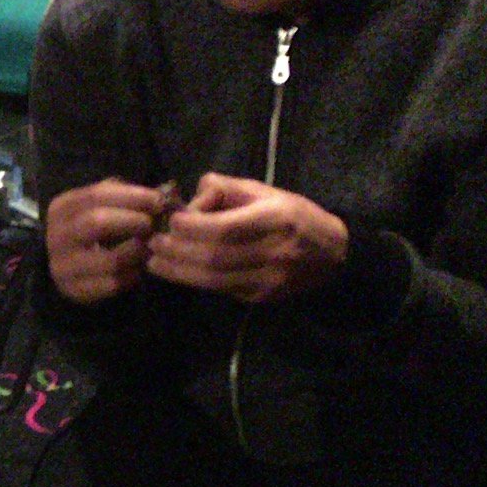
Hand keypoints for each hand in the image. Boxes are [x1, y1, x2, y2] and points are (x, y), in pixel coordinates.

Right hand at [44, 178, 172, 305]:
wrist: (66, 266)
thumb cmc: (91, 230)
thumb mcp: (97, 206)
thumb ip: (122, 197)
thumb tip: (159, 194)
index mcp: (61, 208)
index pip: (96, 196)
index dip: (131, 196)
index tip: (157, 201)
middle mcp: (57, 236)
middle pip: (96, 223)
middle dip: (132, 221)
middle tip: (151, 224)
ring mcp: (63, 266)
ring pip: (109, 260)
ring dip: (136, 252)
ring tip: (149, 246)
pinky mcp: (74, 291)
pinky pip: (112, 284)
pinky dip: (131, 275)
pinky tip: (138, 267)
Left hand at [146, 172, 347, 303]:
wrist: (334, 254)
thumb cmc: (295, 215)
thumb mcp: (266, 192)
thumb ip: (226, 189)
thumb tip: (190, 198)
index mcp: (277, 220)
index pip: (226, 228)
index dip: (193, 227)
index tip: (172, 221)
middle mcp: (274, 252)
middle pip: (215, 257)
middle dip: (178, 251)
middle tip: (152, 243)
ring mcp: (269, 280)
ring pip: (214, 280)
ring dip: (178, 272)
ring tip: (154, 262)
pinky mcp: (262, 297)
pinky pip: (221, 290)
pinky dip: (195, 281)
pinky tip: (176, 272)